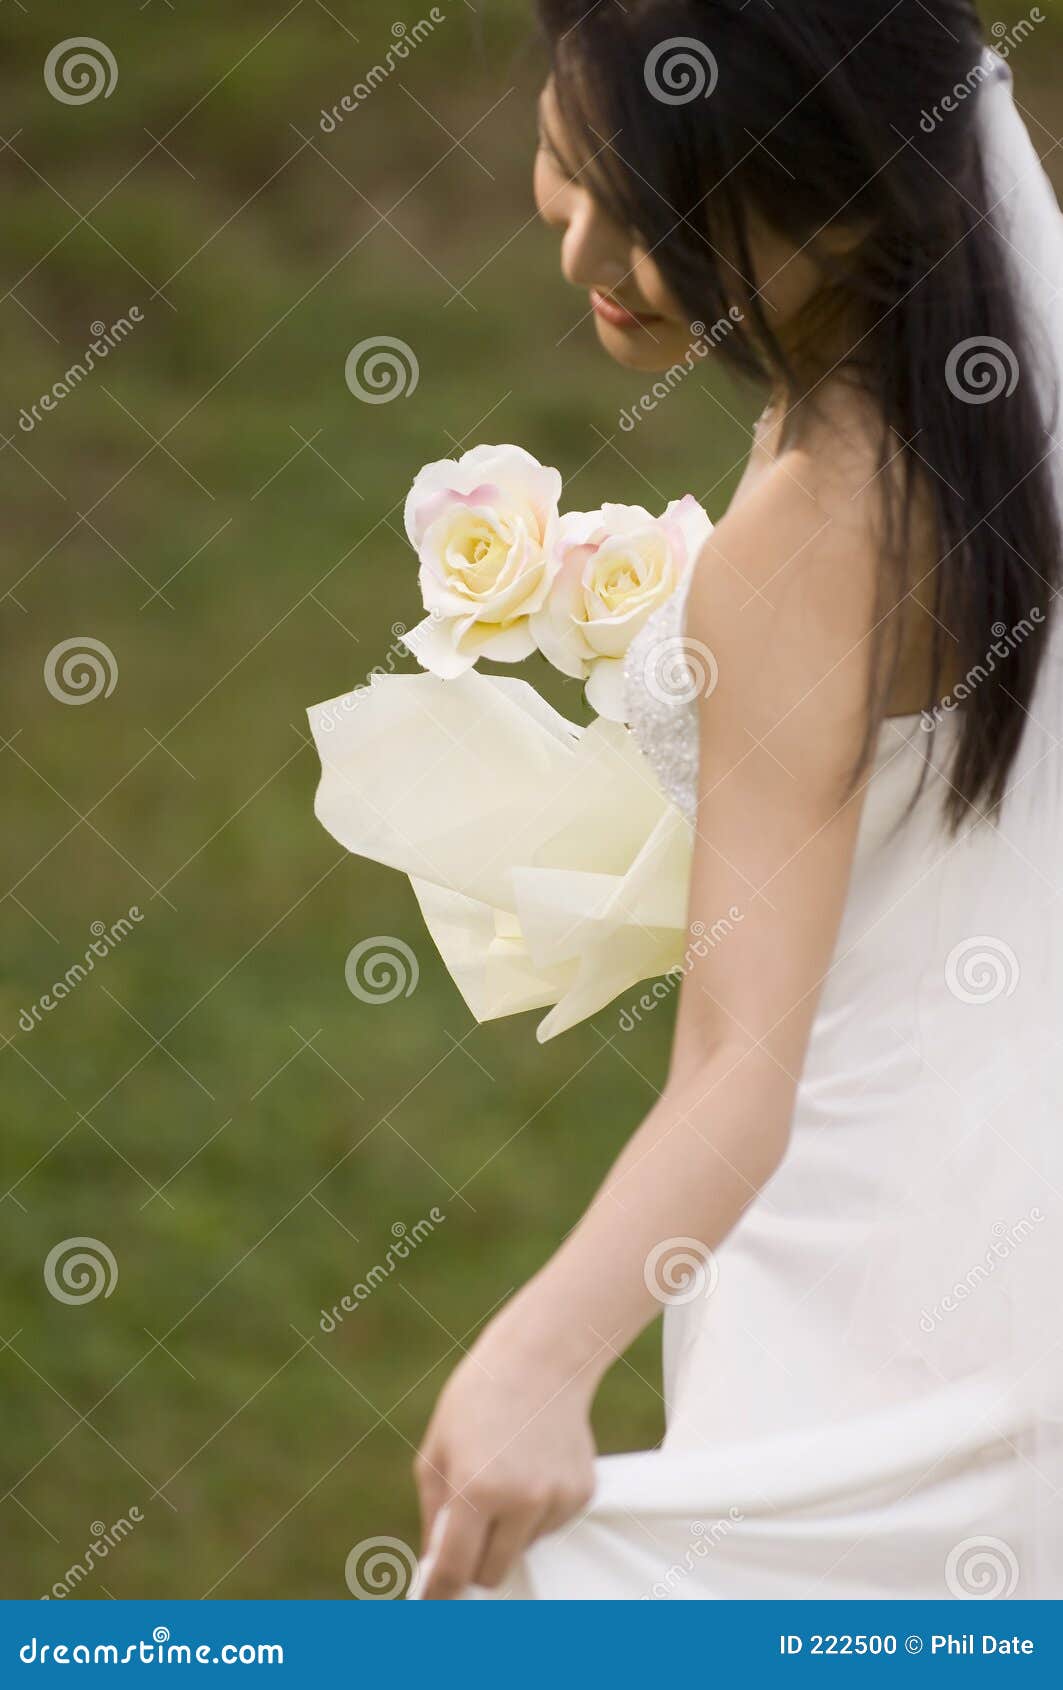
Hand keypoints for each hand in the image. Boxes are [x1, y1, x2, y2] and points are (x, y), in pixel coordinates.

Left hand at [413, 1315, 597, 1598]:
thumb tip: (435, 1567)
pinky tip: (531, 1469)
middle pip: (493, 1573)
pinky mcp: (581, 1494)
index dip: (438, 1591)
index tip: (432, 1601)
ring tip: (504, 1477)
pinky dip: (536, 1513)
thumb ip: (434, 1515)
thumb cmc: (477, 1400)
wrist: (540, 1361)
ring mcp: (556, 1499)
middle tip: (466, 1535)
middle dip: (474, 1564)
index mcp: (476, 1489)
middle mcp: (520, 1501)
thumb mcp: (435, 1451)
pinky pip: (550, 1527)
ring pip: (523, 1549)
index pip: (455, 1570)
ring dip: (508, 1533)